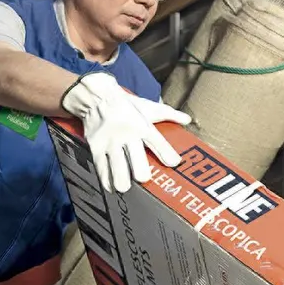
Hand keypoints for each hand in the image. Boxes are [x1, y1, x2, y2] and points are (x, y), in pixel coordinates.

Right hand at [61, 73, 190, 191]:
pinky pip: (102, 169)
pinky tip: (111, 186)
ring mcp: (111, 143)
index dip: (167, 156)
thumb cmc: (126, 105)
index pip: (159, 144)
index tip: (174, 164)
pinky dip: (107, 180)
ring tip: (125, 187)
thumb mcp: (149, 108)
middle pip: (138, 165)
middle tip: (142, 178)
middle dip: (142, 176)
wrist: (97, 98)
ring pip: (119, 171)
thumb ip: (170, 115)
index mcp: (143, 126)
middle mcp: (128, 135)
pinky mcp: (96, 147)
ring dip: (123, 182)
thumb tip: (187, 120)